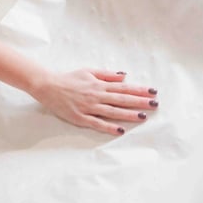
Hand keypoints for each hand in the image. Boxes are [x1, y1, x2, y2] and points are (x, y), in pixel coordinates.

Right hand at [31, 69, 158, 135]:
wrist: (48, 85)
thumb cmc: (68, 78)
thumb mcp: (88, 71)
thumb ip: (106, 74)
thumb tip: (124, 76)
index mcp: (98, 84)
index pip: (123, 87)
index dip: (139, 89)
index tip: (152, 91)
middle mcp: (96, 95)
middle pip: (121, 99)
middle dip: (139, 102)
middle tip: (155, 104)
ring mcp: (89, 107)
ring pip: (112, 112)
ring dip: (128, 114)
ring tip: (143, 117)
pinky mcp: (81, 117)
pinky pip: (97, 123)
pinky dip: (109, 127)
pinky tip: (120, 130)